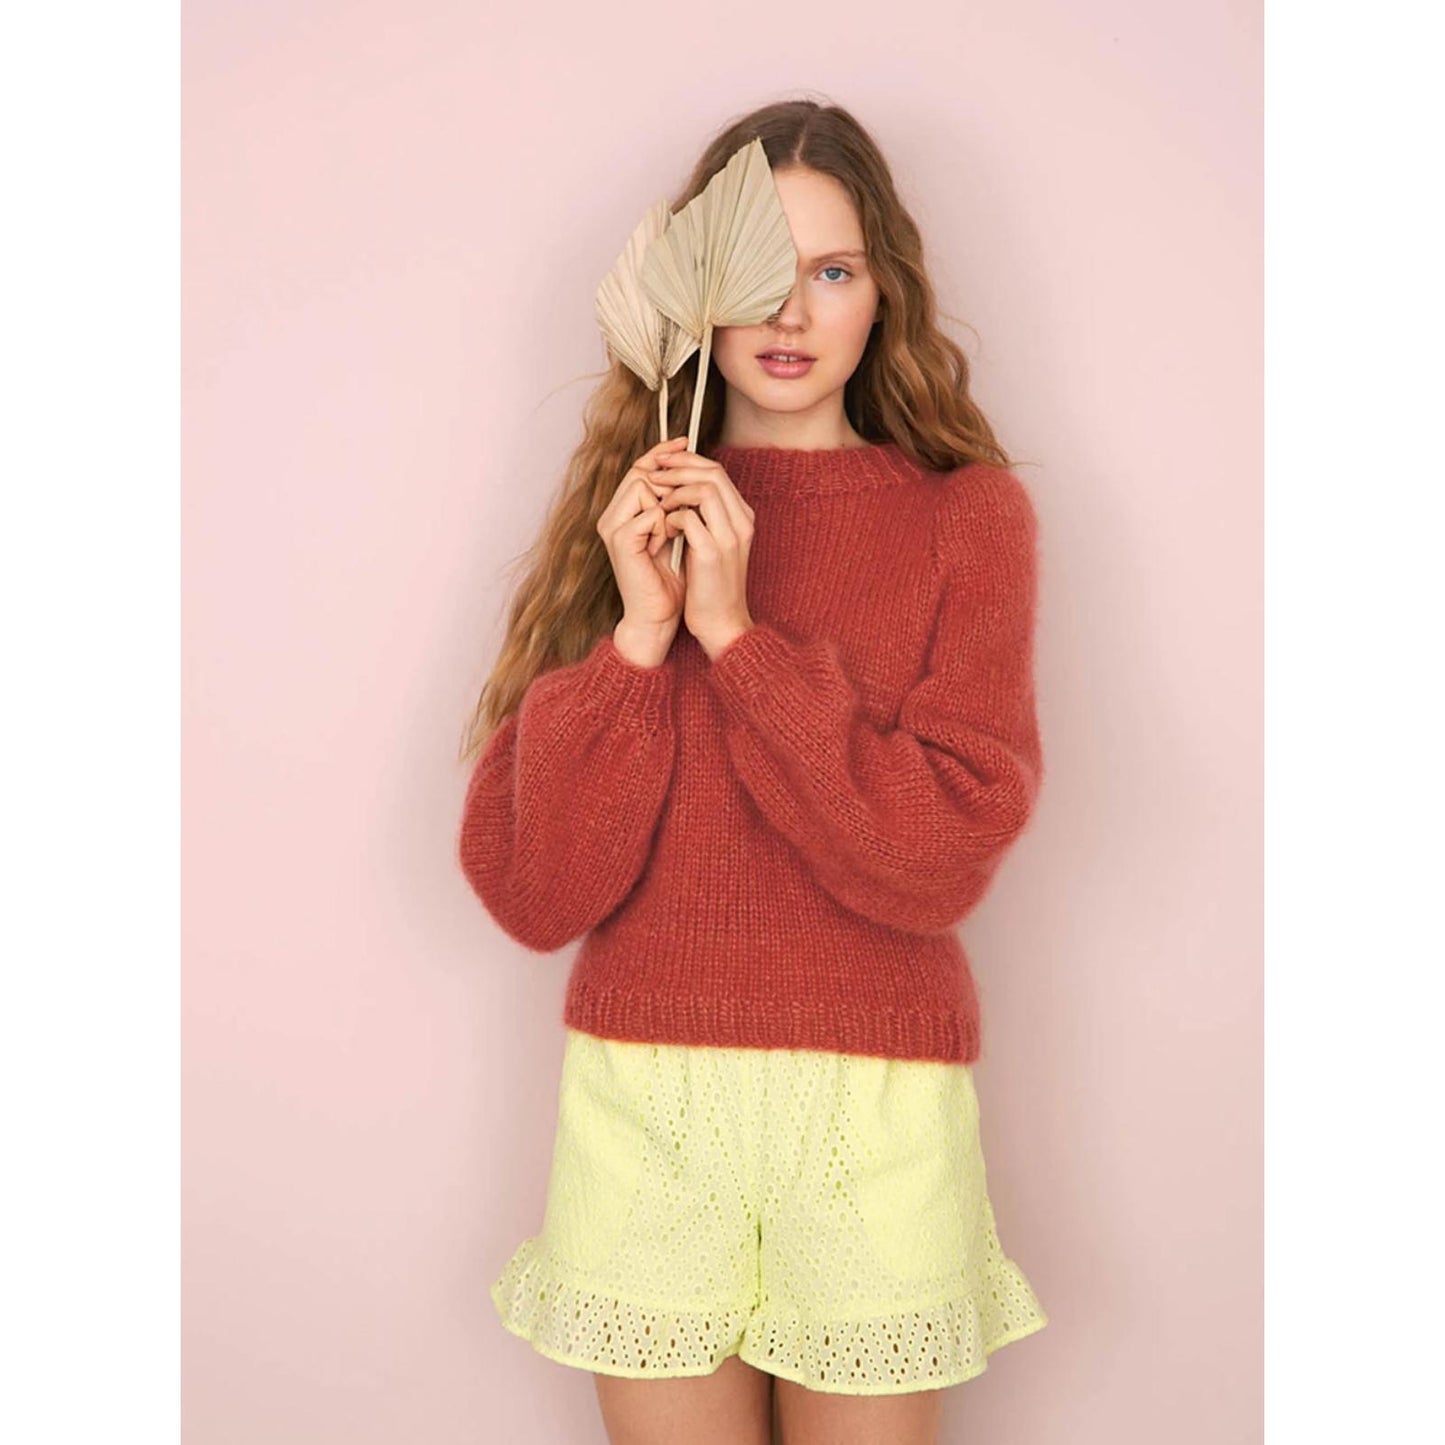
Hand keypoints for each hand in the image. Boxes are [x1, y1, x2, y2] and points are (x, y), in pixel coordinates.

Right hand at [595, 436, 690, 651]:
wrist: (659, 615)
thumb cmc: (670, 579)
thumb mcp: (675, 531)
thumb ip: (674, 502)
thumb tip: (689, 466)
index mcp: (622, 512)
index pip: (639, 468)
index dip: (661, 452)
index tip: (685, 441)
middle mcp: (612, 515)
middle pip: (641, 472)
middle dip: (669, 482)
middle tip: (682, 506)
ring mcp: (613, 526)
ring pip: (644, 487)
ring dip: (667, 507)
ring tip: (670, 535)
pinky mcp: (620, 540)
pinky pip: (651, 513)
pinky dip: (665, 527)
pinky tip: (664, 546)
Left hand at [650, 448, 755, 657]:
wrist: (722, 623)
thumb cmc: (711, 586)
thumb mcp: (712, 544)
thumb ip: (704, 517)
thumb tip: (679, 491)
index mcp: (742, 517)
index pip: (717, 471)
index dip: (688, 461)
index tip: (663, 463)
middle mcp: (741, 522)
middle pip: (713, 472)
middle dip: (678, 467)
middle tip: (653, 473)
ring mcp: (729, 537)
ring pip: (704, 488)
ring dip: (674, 489)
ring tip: (658, 500)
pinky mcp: (713, 553)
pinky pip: (689, 518)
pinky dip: (671, 516)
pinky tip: (663, 527)